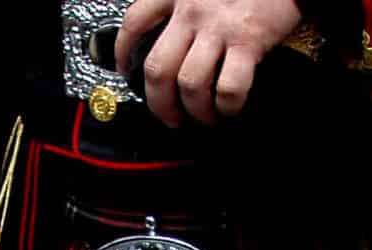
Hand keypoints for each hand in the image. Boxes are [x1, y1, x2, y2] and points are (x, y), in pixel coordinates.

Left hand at [116, 0, 302, 127]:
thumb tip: (175, 41)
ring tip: (204, 117)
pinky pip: (228, 87)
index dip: (123, 51)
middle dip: (159, 103)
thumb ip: (187, 4)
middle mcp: (192, 9)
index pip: (135, 22)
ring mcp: (219, 26)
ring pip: (189, 84)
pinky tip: (230, 108)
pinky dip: (227, 106)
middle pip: (158, 68)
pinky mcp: (248, 40)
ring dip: (195, 110)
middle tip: (169, 116)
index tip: (125, 71)